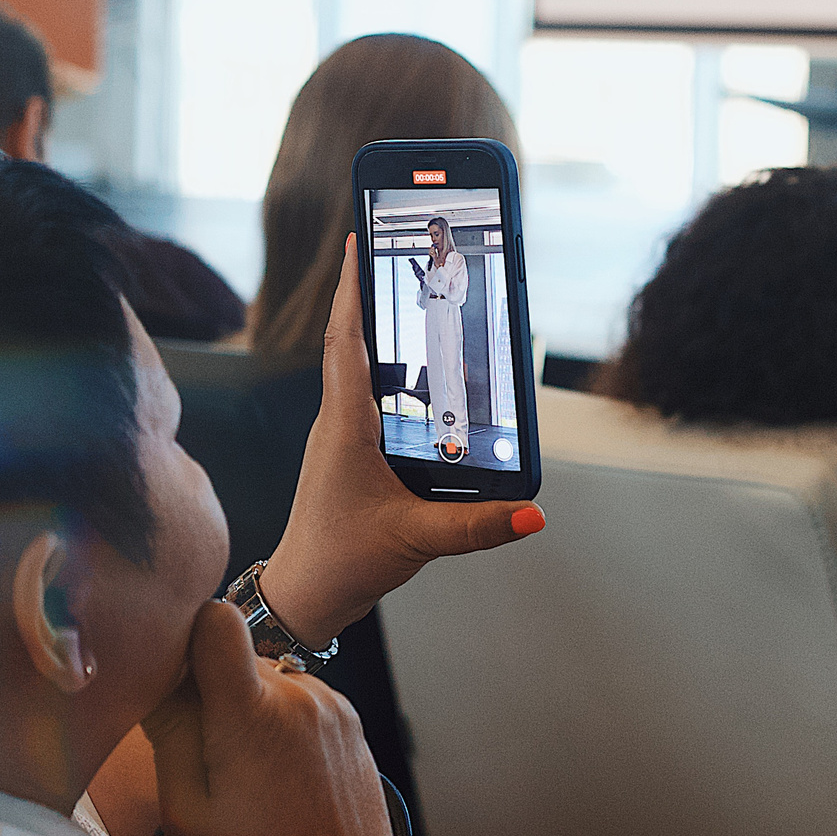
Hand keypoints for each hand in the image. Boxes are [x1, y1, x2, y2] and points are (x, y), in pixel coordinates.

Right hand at [146, 600, 464, 835]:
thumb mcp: (186, 811)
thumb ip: (168, 733)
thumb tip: (155, 677)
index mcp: (252, 712)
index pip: (214, 619)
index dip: (186, 636)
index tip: (175, 681)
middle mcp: (297, 694)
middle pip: (235, 656)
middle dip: (211, 691)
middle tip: (207, 755)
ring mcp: (330, 705)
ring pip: (267, 680)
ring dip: (248, 710)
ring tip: (250, 777)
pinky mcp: (350, 720)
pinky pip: (298, 700)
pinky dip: (280, 725)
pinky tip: (279, 778)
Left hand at [259, 235, 544, 644]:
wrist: (305, 595)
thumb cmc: (341, 561)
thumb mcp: (415, 539)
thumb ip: (477, 527)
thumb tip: (531, 513)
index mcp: (343, 426)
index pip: (345, 339)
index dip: (350, 288)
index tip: (355, 240)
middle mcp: (337, 421)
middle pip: (351, 340)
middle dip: (367, 292)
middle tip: (389, 248)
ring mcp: (340, 436)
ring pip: (357, 368)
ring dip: (375, 329)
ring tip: (403, 293)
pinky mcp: (348, 453)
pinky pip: (366, 396)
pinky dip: (386, 371)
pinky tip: (414, 373)